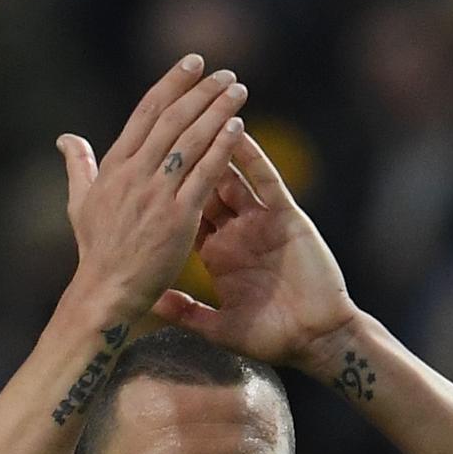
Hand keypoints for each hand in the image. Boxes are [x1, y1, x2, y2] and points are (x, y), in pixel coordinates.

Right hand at [59, 57, 252, 318]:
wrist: (107, 291)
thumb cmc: (96, 251)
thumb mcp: (80, 204)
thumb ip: (79, 166)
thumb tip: (65, 138)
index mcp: (115, 166)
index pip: (146, 112)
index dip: (171, 83)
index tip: (193, 63)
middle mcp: (135, 173)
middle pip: (172, 119)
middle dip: (201, 91)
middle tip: (225, 72)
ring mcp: (156, 194)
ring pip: (190, 140)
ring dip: (216, 110)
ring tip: (238, 90)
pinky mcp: (178, 217)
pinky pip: (203, 174)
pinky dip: (221, 147)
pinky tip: (238, 127)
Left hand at [154, 127, 364, 377]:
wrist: (316, 340)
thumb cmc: (271, 337)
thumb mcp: (218, 327)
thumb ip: (186, 312)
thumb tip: (151, 301)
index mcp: (216, 253)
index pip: (182, 211)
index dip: (162, 189)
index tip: (136, 166)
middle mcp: (236, 230)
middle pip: (203, 185)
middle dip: (185, 157)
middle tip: (162, 124)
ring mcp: (260, 221)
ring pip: (232, 174)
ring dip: (216, 144)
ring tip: (195, 113)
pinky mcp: (286, 217)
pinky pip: (265, 181)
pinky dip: (251, 157)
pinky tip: (236, 130)